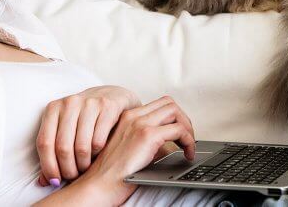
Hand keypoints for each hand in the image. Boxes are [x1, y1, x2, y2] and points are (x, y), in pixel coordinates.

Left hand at [36, 85, 140, 185]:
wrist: (113, 96)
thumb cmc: (85, 117)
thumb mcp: (65, 129)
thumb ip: (53, 152)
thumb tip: (44, 181)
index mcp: (53, 108)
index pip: (44, 143)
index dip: (48, 166)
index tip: (55, 180)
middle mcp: (70, 103)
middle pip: (63, 147)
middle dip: (67, 169)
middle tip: (73, 176)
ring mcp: (90, 104)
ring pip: (82, 147)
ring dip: (83, 165)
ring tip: (85, 168)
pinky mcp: (108, 107)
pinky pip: (99, 141)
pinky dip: (97, 154)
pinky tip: (97, 155)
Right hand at [76, 96, 196, 204]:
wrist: (99, 185)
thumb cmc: (112, 173)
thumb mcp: (131, 149)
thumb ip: (149, 141)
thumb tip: (172, 144)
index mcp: (128, 117)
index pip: (159, 104)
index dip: (174, 117)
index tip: (179, 134)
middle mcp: (133, 116)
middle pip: (169, 103)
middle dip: (183, 119)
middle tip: (187, 138)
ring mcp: (139, 124)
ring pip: (175, 112)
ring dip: (187, 128)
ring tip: (188, 146)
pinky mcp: (147, 136)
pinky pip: (179, 130)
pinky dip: (188, 141)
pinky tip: (187, 154)